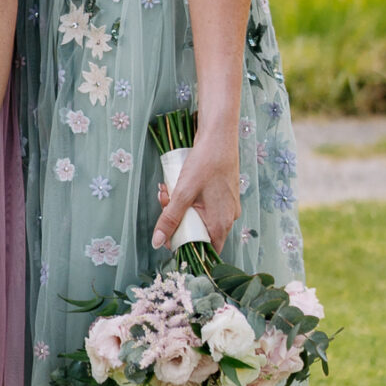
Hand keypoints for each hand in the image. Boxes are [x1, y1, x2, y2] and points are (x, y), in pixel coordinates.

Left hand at [152, 137, 240, 255]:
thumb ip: (170, 219)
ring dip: (179, 207)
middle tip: (164, 203)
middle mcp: (228, 217)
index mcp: (222, 222)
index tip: (167, 236)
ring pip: (198, 216)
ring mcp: (226, 205)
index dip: (185, 246)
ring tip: (167, 190)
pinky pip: (202, 204)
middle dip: (176, 220)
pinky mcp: (222, 193)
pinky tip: (175, 185)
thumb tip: (158, 242)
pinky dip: (187, 198)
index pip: (206, 250)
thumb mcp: (183, 192)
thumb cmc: (206, 162)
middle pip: (198, 232)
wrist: (219, 135)